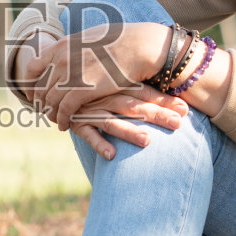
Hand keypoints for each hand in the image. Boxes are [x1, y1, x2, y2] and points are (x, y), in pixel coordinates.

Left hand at [22, 23, 182, 129]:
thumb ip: (76, 46)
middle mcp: (61, 60)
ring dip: (50, 113)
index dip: (31, 83)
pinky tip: (64, 125)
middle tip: (43, 111)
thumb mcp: (91, 37)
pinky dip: (61, 119)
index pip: (33, 67)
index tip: (33, 93)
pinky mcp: (82, 90)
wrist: (138, 46)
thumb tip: (72, 48)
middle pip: (41, 87)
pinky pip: (64, 110)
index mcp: (61, 46)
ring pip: (50, 101)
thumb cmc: (121, 41)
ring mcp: (70, 75)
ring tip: (54, 120)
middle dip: (41, 102)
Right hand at [68, 88, 189, 158]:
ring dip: (130, 132)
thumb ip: (132, 85)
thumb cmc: (88, 83)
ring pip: (113, 122)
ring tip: (148, 141)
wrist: (49, 80)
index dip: (164, 100)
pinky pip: (88, 135)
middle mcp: (105, 97)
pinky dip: (99, 144)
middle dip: (156, 114)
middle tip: (178, 123)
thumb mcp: (109, 79)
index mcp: (116, 85)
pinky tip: (112, 155)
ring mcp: (90, 110)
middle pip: (134, 106)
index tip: (185, 109)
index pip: (144, 92)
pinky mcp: (77, 123)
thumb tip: (165, 94)